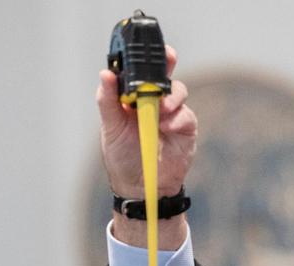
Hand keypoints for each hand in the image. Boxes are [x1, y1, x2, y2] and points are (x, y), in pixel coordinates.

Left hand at [97, 45, 196, 198]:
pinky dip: (177, 118)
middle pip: (164, 74)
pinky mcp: (186, 129)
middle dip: (167, 63)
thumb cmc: (123, 157)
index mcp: (134, 97)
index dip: (144, 58)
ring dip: (170, 97)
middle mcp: (154, 101)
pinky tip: (165, 127)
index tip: (144, 49)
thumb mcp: (111, 127)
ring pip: (178, 92)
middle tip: (168, 57)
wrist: (140, 188)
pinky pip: (186, 115)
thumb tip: (106, 74)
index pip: (141, 71)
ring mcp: (172, 114)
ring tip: (159, 110)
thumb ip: (108, 101)